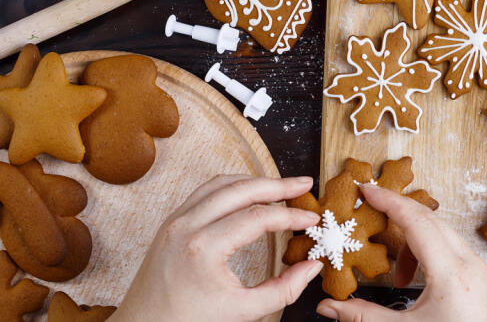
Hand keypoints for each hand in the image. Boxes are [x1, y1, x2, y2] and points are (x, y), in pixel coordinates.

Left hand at [111, 175, 323, 321]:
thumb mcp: (242, 312)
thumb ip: (283, 290)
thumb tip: (312, 267)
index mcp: (203, 248)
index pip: (258, 217)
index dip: (291, 216)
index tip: (312, 219)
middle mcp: (186, 225)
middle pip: (241, 189)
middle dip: (278, 185)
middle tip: (305, 184)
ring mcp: (175, 220)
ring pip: (222, 183)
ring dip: (255, 181)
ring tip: (282, 187)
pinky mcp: (171, 221)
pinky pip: (206, 191)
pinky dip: (233, 186)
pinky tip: (251, 193)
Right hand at [316, 183, 486, 320]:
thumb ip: (363, 317)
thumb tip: (328, 306)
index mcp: (451, 274)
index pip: (416, 222)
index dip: (388, 202)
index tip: (366, 190)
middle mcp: (470, 265)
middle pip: (429, 221)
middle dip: (398, 215)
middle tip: (371, 213)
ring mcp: (480, 270)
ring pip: (442, 234)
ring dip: (413, 242)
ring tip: (397, 277)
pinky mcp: (482, 279)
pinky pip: (453, 249)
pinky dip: (429, 253)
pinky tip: (415, 280)